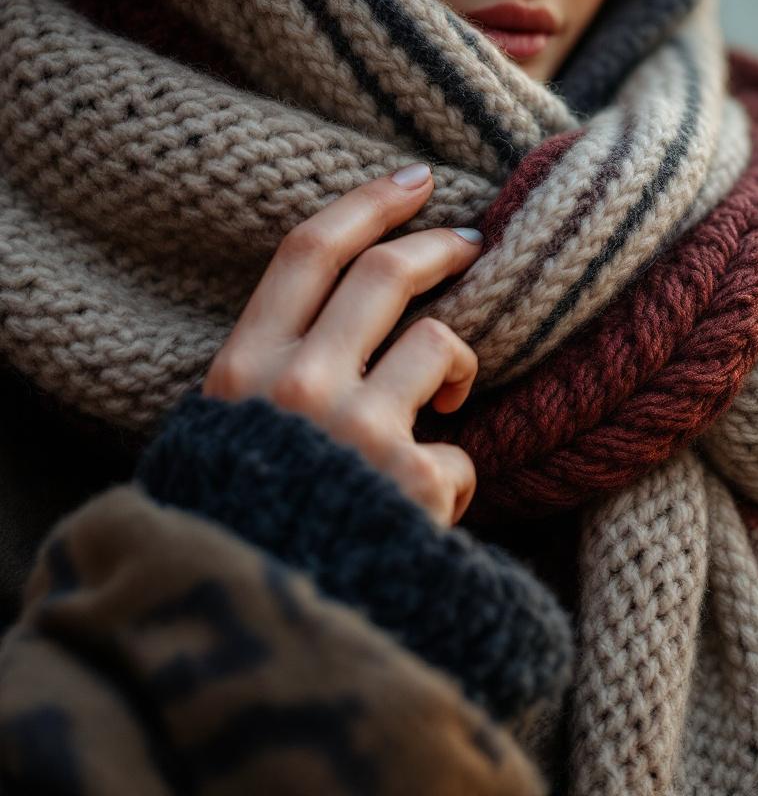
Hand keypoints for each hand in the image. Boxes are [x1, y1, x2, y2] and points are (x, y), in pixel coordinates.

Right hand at [204, 164, 481, 526]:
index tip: (412, 179)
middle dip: (439, 247)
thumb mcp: (231, 439)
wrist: (260, 632)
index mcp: (241, 370)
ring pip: (441, 342)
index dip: (366, 203)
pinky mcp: (412, 478)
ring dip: (460, 363)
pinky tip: (430, 507)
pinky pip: (463, 452)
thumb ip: (275, 378)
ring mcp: (357, 427)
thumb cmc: (252, 528)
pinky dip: (455, 477)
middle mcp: (296, 385)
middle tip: (472, 243)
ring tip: (453, 396)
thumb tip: (353, 326)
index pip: (307, 253)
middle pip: (384, 275)